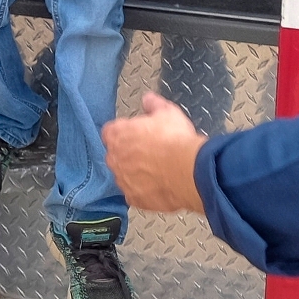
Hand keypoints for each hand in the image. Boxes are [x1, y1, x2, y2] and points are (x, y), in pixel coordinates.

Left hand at [102, 92, 208, 213]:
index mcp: (118, 135)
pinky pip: (135, 193)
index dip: (124, 131)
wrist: (188, 171)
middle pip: (115, 155)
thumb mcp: (167, 113)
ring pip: (125, 176)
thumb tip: (148, 99)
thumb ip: (154, 104)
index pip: (110, 131)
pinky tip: (159, 185)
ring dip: (136, 173)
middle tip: (149, 151)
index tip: (137, 132)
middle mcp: (115, 159)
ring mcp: (123, 181)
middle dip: (128, 153)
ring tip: (157, 170)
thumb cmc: (175, 141)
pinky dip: (144, 190)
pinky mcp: (135, 199)